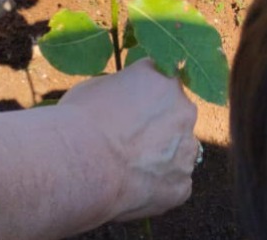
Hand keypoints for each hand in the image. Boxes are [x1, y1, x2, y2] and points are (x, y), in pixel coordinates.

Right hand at [59, 58, 198, 219]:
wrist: (81, 164)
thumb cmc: (79, 121)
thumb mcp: (97, 86)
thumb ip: (122, 89)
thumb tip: (121, 97)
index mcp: (163, 78)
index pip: (161, 82)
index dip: (144, 97)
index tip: (128, 110)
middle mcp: (183, 108)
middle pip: (177, 115)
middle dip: (159, 126)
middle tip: (129, 141)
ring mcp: (186, 148)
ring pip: (179, 150)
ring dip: (162, 156)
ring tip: (129, 168)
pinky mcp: (182, 183)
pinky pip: (174, 182)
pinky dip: (159, 186)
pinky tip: (134, 187)